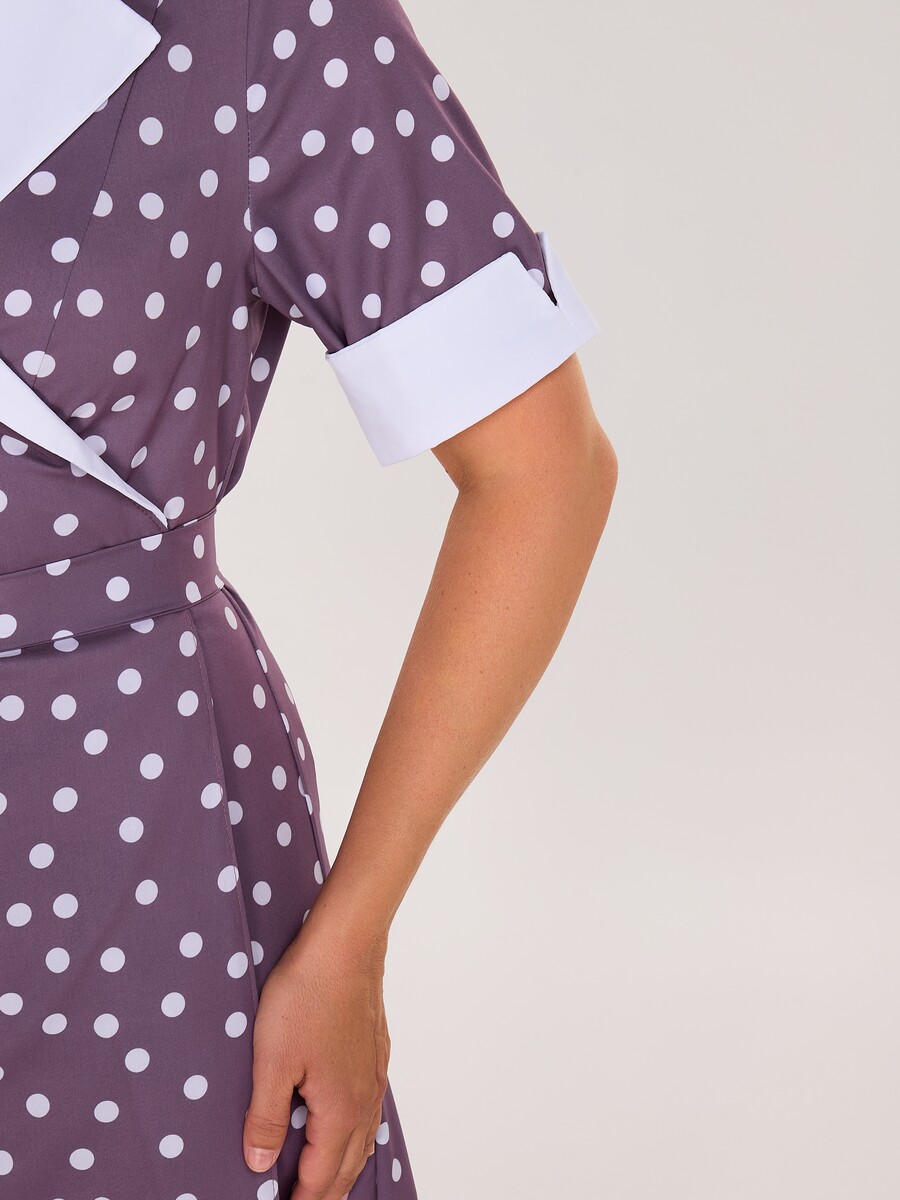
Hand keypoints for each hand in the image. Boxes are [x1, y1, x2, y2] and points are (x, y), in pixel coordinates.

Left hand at [242, 920, 390, 1199]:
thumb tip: (261, 1164)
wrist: (345, 945)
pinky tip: (348, 1125)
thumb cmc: (307, 996)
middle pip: (348, 1165)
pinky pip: (370, 1110)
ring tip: (325, 1180)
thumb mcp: (272, 1061)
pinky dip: (357, 1133)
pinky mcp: (375, 1052)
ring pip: (363, 1138)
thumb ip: (266, 1118)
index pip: (321, 1177)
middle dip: (326, 1192)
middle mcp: (363, 1098)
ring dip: (344, 1166)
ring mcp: (374, 1074)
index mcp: (339, 1109)